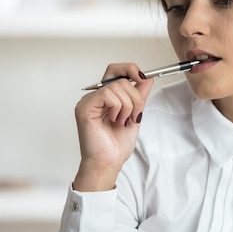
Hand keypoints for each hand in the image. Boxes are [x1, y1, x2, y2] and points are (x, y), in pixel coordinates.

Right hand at [72, 63, 154, 191]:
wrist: (109, 162)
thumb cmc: (117, 144)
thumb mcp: (136, 114)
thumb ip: (140, 96)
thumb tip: (147, 77)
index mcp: (107, 97)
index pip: (116, 70)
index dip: (130, 69)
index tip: (143, 77)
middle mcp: (96, 96)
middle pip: (120, 78)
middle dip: (135, 96)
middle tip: (134, 114)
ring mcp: (89, 101)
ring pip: (117, 86)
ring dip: (128, 106)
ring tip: (122, 121)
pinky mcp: (85, 107)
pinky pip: (107, 95)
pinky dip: (118, 108)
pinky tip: (114, 120)